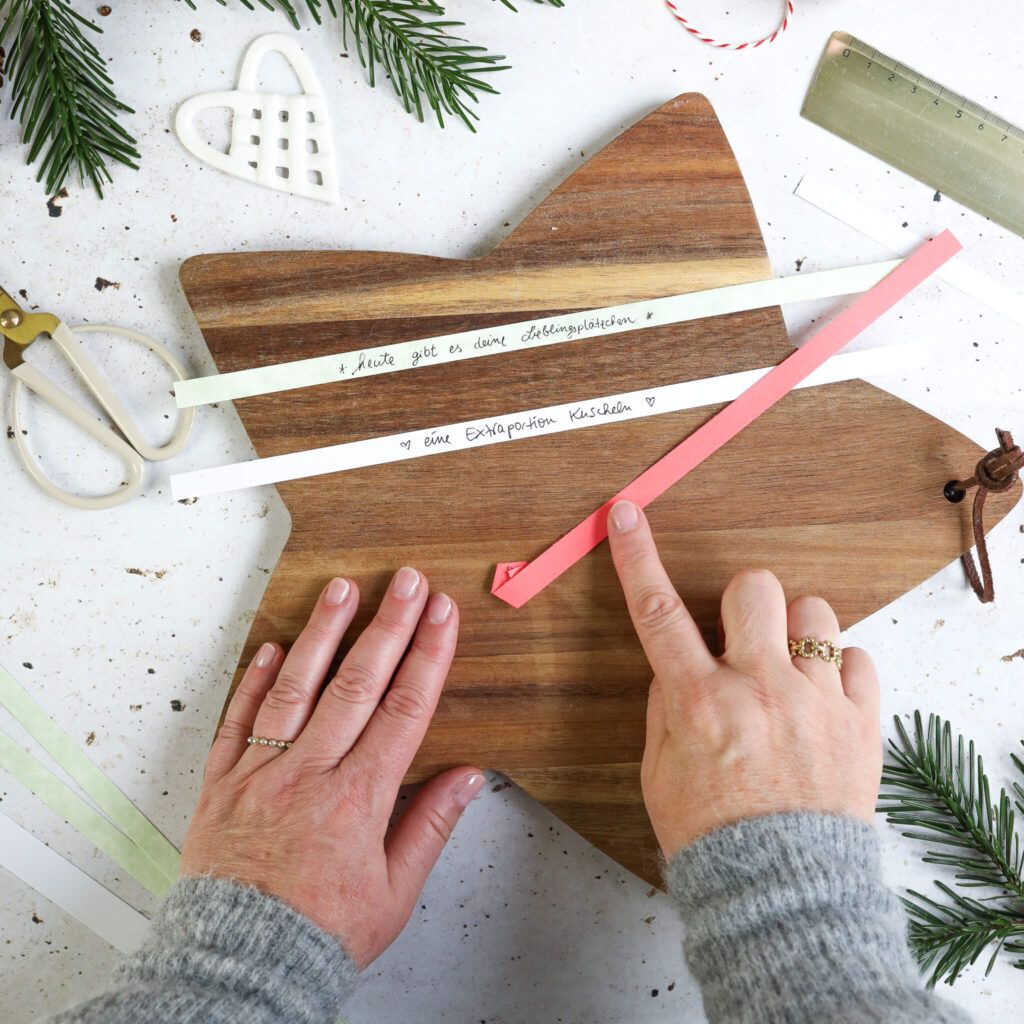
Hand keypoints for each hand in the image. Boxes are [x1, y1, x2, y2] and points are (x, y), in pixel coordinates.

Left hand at [180, 569, 483, 967]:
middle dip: (387, 625)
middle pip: (357, 683)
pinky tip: (272, 645)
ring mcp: (262, 772)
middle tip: (405, 581)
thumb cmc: (322, 930)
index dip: (429, 654)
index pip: (405, 708)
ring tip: (341, 590)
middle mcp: (311, 773)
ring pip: (296, 687)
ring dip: (322, 633)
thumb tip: (469, 776)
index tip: (443, 614)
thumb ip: (431, 826)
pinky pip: (238, 719)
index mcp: (359, 797)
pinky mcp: (223, 782)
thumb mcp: (394, 891)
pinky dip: (255, 679)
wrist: (241, 963)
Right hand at [606, 500, 881, 857]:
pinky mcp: (860, 721)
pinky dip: (839, 670)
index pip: (656, 611)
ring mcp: (816, 702)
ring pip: (815, 614)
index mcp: (699, 702)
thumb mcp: (659, 770)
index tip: (626, 514)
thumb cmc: (710, 834)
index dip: (636, 555)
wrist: (782, 892)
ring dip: (795, 634)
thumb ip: (667, 705)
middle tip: (742, 638)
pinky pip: (859, 658)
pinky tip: (822, 700)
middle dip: (743, 602)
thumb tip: (680, 664)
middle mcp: (759, 690)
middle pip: (755, 588)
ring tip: (789, 673)